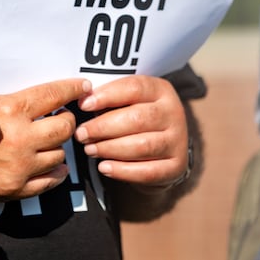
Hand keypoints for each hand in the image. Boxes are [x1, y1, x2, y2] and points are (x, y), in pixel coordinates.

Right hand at [0, 78, 90, 201]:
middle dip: (66, 120)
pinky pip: (50, 180)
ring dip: (56, 147)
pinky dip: (54, 172)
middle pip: (65, 127)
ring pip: (60, 154)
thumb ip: (11, 97)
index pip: (54, 94)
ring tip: (46, 142)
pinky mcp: (18, 187)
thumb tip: (38, 89)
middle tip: (60, 118)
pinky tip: (51, 165)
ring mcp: (22, 165)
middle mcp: (21, 137)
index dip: (72, 88)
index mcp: (11, 110)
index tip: (83, 87)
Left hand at [75, 75, 188, 189]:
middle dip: (103, 127)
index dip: (107, 96)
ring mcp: (177, 141)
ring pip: (142, 146)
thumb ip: (108, 99)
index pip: (134, 88)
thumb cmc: (136, 118)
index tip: (83, 105)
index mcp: (161, 90)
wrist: (163, 147)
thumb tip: (82, 100)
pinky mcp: (176, 166)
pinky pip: (147, 171)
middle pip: (137, 118)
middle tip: (81, 134)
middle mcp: (173, 113)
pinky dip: (122, 171)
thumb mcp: (128, 101)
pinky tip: (104, 167)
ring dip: (110, 148)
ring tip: (90, 149)